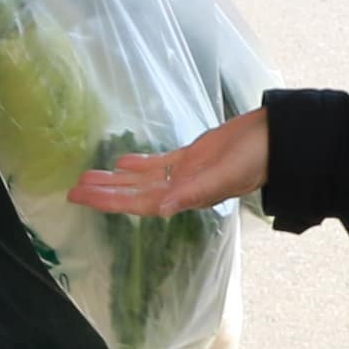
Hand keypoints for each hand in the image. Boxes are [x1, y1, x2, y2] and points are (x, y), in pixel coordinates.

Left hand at [72, 110, 267, 214]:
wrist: (277, 139)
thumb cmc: (255, 159)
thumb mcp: (225, 176)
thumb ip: (195, 192)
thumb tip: (163, 208)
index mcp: (187, 196)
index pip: (139, 203)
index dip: (110, 201)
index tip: (83, 198)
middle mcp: (182, 188)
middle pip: (134, 193)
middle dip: (104, 193)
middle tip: (72, 191)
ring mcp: (186, 172)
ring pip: (142, 180)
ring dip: (115, 180)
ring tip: (87, 178)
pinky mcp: (192, 156)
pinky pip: (158, 164)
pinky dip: (138, 164)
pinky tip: (120, 163)